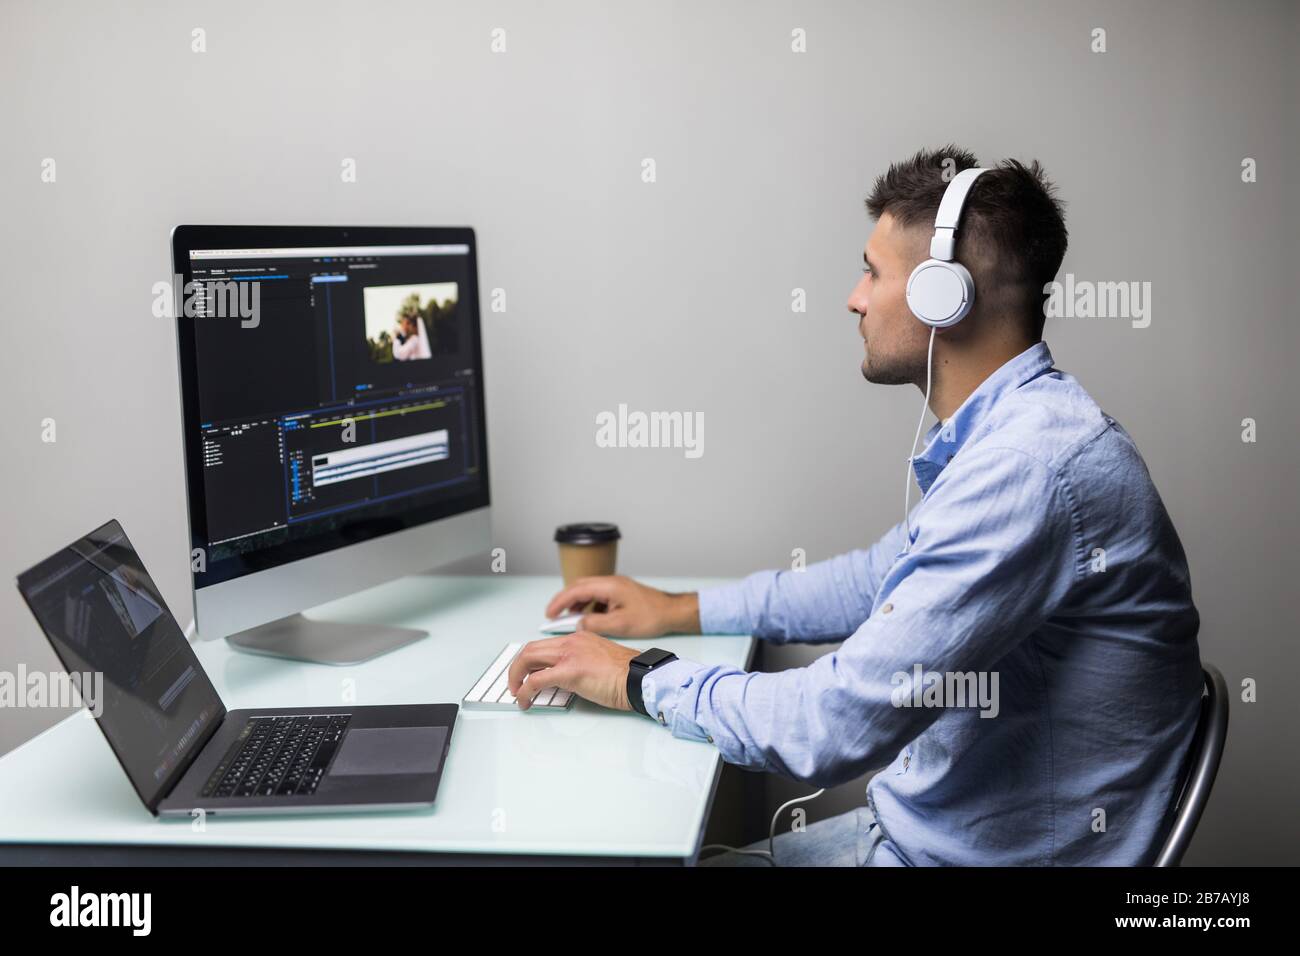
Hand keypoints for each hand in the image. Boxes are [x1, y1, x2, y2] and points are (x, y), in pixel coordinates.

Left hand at [506, 632, 639, 710]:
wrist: (641, 678)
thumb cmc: (629, 674)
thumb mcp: (600, 661)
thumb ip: (581, 663)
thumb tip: (566, 679)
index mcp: (580, 638)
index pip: (545, 644)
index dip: (531, 660)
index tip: (527, 672)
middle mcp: (572, 642)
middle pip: (531, 649)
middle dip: (517, 667)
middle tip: (515, 683)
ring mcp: (569, 655)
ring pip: (528, 659)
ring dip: (516, 677)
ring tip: (517, 692)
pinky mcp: (570, 672)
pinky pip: (536, 680)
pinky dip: (525, 691)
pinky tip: (525, 701)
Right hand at [544, 575, 698, 638]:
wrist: (673, 612)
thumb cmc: (651, 617)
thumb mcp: (620, 625)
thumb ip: (596, 623)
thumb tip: (579, 624)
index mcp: (609, 586)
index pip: (576, 590)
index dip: (559, 601)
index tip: (549, 614)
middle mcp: (611, 582)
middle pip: (579, 587)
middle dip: (564, 601)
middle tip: (552, 615)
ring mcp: (616, 586)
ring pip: (588, 591)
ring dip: (576, 603)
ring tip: (569, 619)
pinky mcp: (621, 592)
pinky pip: (598, 595)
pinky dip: (589, 605)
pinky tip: (589, 618)